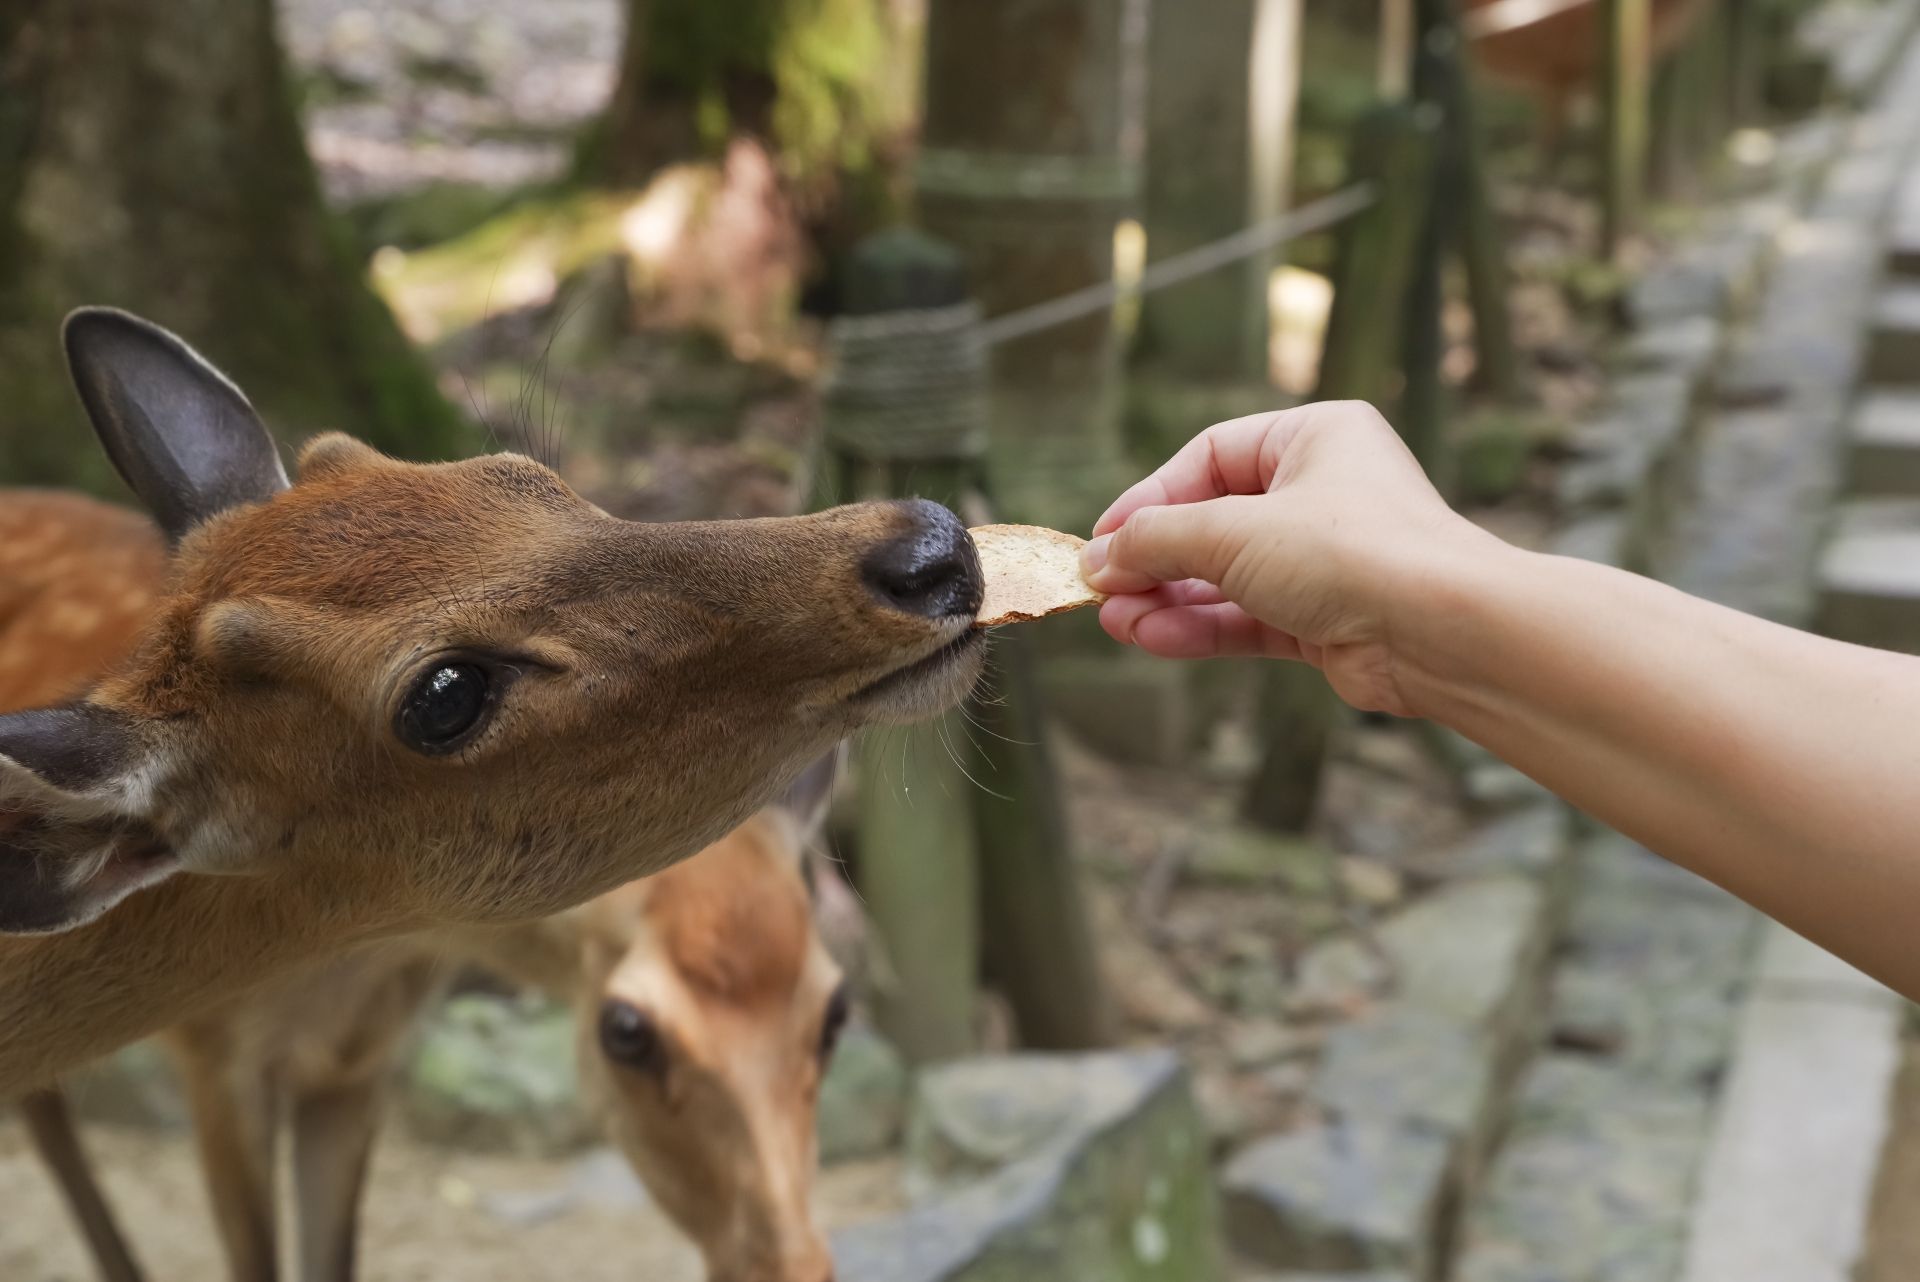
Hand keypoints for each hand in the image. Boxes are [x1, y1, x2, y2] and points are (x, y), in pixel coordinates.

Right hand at [1081, 403, 1494, 714]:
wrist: (1443, 631)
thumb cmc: (1354, 552)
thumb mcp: (1234, 531)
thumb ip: (1158, 540)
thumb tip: (1099, 558)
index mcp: (1314, 437)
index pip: (1208, 458)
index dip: (1150, 499)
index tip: (1103, 540)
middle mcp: (1322, 492)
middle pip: (1213, 522)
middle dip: (1154, 560)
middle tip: (1103, 590)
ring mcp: (1326, 559)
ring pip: (1227, 577)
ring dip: (1170, 600)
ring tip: (1118, 623)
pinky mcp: (1327, 619)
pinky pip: (1249, 618)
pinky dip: (1202, 628)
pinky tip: (1155, 638)